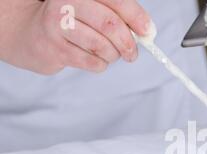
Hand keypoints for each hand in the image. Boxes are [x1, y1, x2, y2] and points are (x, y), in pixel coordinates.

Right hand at [0, 0, 149, 73]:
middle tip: (132, 53)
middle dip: (128, 43)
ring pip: (102, 46)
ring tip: (109, 54)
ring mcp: (58, 26)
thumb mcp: (91, 9)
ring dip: (113, 55)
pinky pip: (92, 63)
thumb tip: (147, 31)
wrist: (28, 32)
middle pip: (110, 25)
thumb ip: (117, 15)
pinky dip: (100, 65)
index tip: (148, 32)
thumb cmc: (69, 21)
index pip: (116, 1)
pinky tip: (93, 59)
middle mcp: (67, 4)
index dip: (137, 17)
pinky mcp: (55, 49)